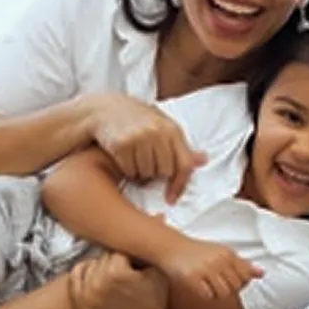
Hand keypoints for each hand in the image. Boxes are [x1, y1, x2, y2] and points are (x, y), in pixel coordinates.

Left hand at [68, 252, 173, 308]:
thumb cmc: (158, 302)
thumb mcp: (158, 272)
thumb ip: (150, 248)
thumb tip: (156, 220)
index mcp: (116, 273)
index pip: (118, 250)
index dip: (129, 256)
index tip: (135, 265)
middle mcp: (96, 283)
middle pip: (103, 257)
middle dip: (115, 261)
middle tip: (126, 273)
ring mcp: (85, 296)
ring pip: (90, 264)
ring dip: (100, 267)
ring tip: (114, 280)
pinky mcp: (80, 305)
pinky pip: (75, 276)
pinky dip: (85, 274)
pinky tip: (98, 280)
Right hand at [89, 94, 206, 202]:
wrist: (104, 109)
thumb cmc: (137, 120)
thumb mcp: (162, 126)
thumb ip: (180, 145)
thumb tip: (204, 160)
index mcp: (171, 129)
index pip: (184, 164)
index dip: (180, 185)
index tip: (171, 198)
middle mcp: (157, 132)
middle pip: (164, 172)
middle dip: (156, 174)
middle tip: (146, 165)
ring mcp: (139, 137)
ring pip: (146, 174)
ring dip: (140, 173)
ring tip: (135, 159)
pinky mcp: (122, 144)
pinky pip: (129, 171)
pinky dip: (127, 170)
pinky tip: (124, 158)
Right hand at [159, 237, 262, 299]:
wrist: (169, 246)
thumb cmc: (195, 251)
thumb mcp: (220, 253)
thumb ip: (241, 264)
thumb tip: (261, 273)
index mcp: (227, 254)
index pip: (245, 276)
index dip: (239, 282)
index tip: (227, 278)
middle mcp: (218, 260)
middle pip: (236, 287)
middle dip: (227, 288)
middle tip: (214, 282)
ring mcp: (205, 269)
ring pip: (223, 293)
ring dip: (216, 293)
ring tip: (207, 284)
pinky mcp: (192, 277)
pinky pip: (207, 295)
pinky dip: (205, 294)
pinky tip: (199, 286)